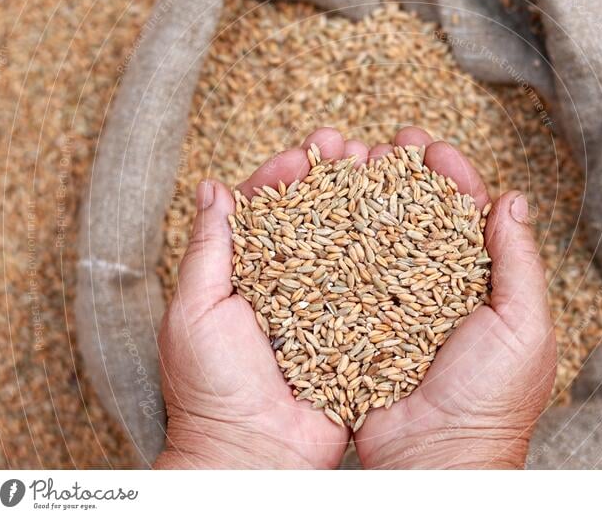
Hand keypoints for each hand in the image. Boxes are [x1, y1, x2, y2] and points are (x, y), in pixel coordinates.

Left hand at [154, 129, 358, 468]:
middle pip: (314, 220)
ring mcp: (325, 307)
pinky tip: (407, 227)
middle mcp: (287, 286)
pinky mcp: (354, 332)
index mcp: (244, 276)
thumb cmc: (211, 388)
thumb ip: (207, 249)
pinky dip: (389, 257)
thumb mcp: (194, 311)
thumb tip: (213, 189)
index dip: (286, 177)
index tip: (306, 152)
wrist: (253, 454)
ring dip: (364, 207)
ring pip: (347, 246)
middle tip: (354, 148)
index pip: (266, 212)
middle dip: (333, 180)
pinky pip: (373, 289)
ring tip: (384, 171)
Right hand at [353, 127, 556, 468]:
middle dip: (402, 177)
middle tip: (386, 144)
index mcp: (480, 285)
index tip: (429, 148)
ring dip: (366, 199)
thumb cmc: (491, 399)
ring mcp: (394, 306)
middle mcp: (436, 290)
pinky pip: (346, 278)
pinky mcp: (359, 325)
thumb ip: (519, 262)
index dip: (449, 178)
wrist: (437, 459)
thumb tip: (513, 199)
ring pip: (379, 240)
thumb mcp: (524, 326)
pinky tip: (322, 214)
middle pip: (417, 219)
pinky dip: (335, 244)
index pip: (465, 216)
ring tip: (350, 164)